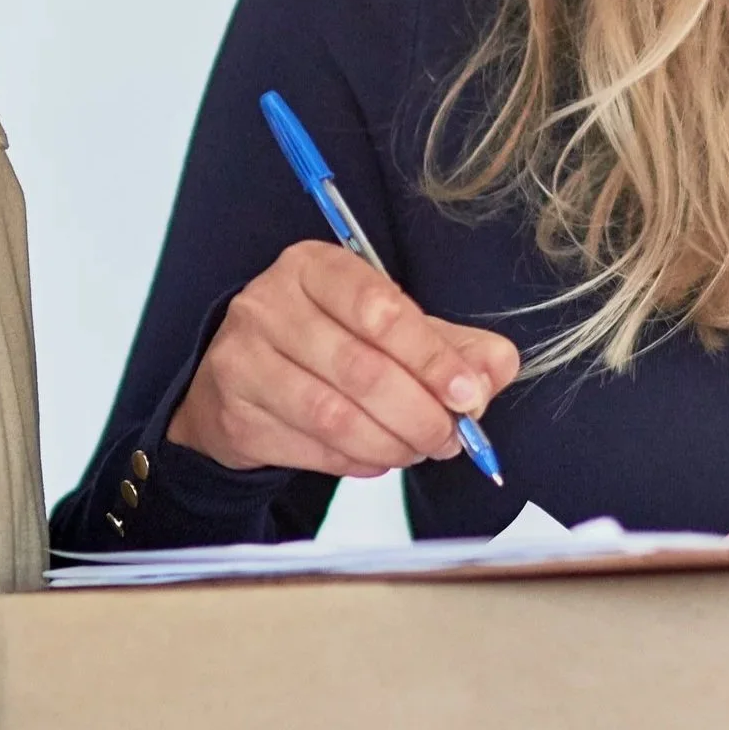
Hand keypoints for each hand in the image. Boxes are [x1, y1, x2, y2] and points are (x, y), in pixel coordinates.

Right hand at [168, 240, 518, 476]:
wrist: (243, 382)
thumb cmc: (328, 344)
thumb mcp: (391, 329)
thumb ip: (451, 345)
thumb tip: (494, 371)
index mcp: (314, 266)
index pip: (379, 309)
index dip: (431, 357)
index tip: (468, 395)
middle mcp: (268, 304)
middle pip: (360, 369)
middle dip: (419, 414)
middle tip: (450, 439)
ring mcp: (242, 360)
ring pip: (334, 416)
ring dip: (391, 444)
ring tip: (416, 450)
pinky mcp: (234, 414)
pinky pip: (310, 449)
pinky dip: (355, 463)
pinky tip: (375, 458)